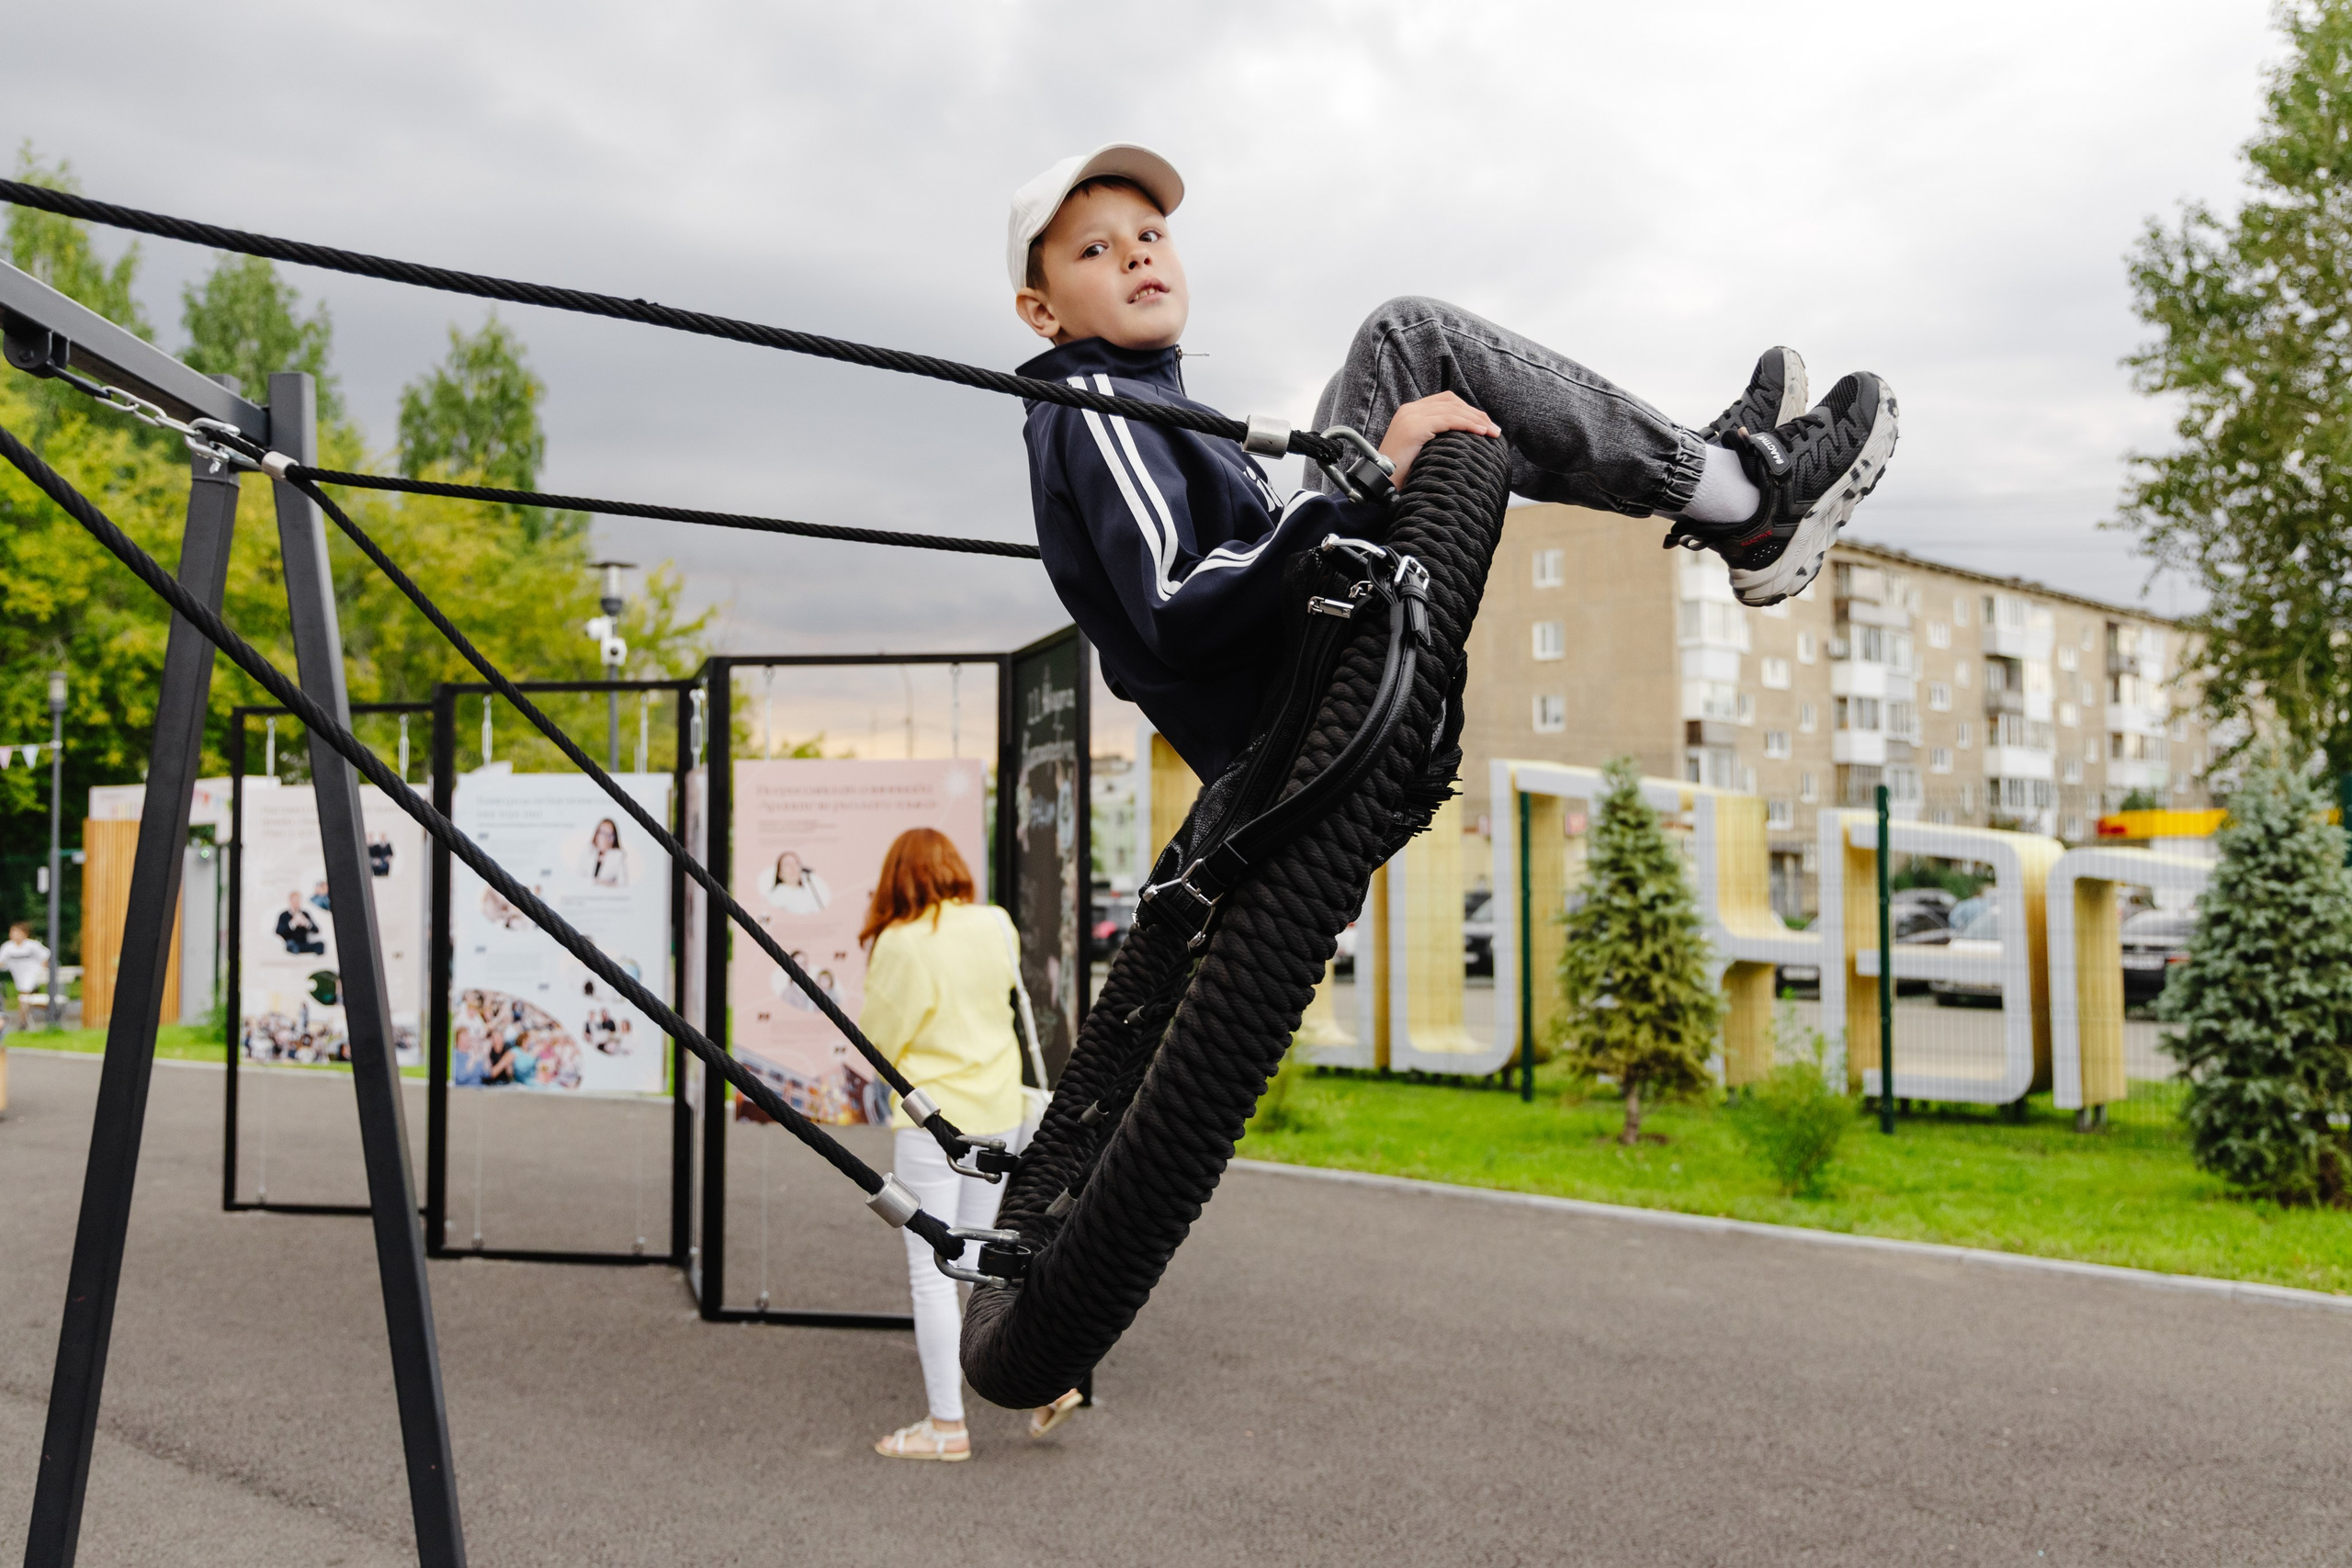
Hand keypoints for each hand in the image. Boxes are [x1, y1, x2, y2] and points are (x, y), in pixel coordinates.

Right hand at [1376, 392, 1501, 488]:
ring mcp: (1411, 416)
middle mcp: (1410, 410)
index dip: (1468, 410)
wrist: (1379, 485)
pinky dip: (1467, 424)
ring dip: (1476, 419)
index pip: (1445, 402)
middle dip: (1476, 413)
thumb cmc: (1401, 475)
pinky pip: (1448, 420)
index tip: (1485, 425)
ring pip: (1452, 409)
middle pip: (1451, 401)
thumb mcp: (1421, 451)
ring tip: (1492, 433)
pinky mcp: (1414, 427)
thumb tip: (1463, 442)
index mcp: (1410, 413)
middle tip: (1494, 429)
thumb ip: (1436, 440)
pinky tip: (1481, 432)